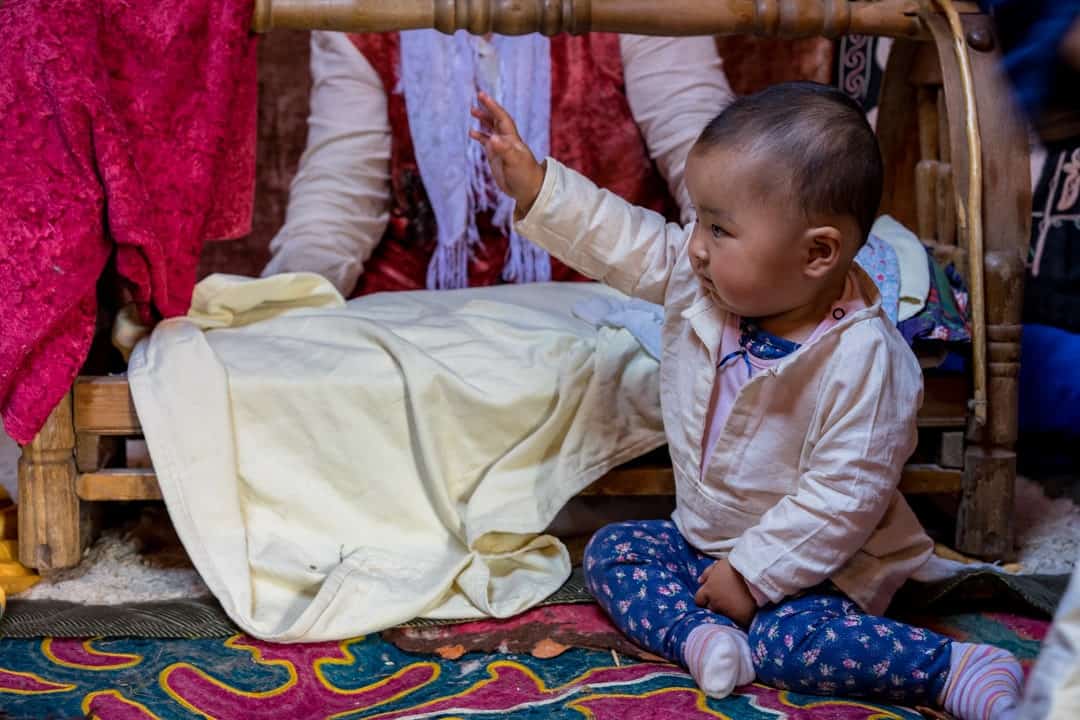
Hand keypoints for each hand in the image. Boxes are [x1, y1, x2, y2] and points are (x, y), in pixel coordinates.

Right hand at [469, 92, 545, 217]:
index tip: (482, 96)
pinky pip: (486, 142)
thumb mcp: (515, 162)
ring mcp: (501, 148)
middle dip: (487, 109)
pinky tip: (472, 133)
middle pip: (496, 120)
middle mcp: (506, 140)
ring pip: (491, 129)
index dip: (492, 106)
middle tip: (477, 97)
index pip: (501, 118)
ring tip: (473, 111)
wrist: (529, 189)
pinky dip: (480, 136)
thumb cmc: (525, 175)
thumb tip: (492, 139)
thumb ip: (504, 150)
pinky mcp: (496, 157)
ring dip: (483, 120)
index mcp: (512, 139)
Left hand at [694, 559, 756, 627]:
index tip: (713, 595)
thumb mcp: (721, 565)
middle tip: (728, 598)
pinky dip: (739, 617)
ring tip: (737, 603)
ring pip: (723, 616)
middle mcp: (716, 603)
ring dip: (728, 611)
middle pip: (711, 608)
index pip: (699, 600)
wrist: (758, 575)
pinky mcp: (741, 620)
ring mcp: (728, 613)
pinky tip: (745, 609)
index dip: (705, 598)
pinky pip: (737, 622)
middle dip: (716, 604)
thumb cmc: (739, 567)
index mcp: (709, 590)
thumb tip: (700, 581)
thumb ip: (707, 573)